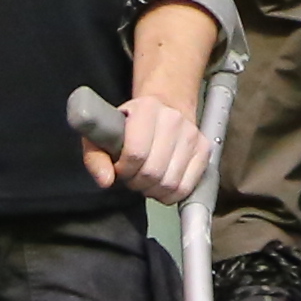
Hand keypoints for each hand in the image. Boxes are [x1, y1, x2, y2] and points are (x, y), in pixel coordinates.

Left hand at [79, 90, 209, 204]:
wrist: (165, 106)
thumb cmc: (129, 124)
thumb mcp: (103, 133)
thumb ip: (96, 157)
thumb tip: (105, 181)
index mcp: (146, 108)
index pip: (136, 153)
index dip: (123, 170)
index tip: (119, 168)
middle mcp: (173, 119)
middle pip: (153, 172)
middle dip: (137, 182)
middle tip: (132, 176)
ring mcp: (192, 134)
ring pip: (170, 183)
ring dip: (153, 190)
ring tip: (146, 179)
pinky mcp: (204, 149)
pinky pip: (186, 187)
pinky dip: (170, 194)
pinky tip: (161, 184)